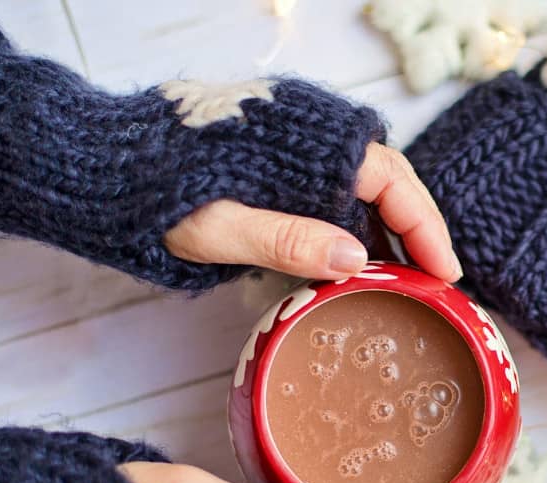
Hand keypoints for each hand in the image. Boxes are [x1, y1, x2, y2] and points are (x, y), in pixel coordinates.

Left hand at [164, 143, 461, 282]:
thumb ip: (287, 240)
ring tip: (404, 281)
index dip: (426, 228)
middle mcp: (308, 136)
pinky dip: (350, 228)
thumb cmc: (152, 194)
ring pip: (361, 188)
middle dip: (416, 230)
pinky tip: (353, 264)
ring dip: (385, 231)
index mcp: (305, 143)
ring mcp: (293, 150)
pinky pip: (331, 193)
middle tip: (436, 282)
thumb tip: (357, 259)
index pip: (391, 182)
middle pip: (387, 180)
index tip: (446, 273)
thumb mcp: (218, 227)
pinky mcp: (276, 166)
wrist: (101, 166)